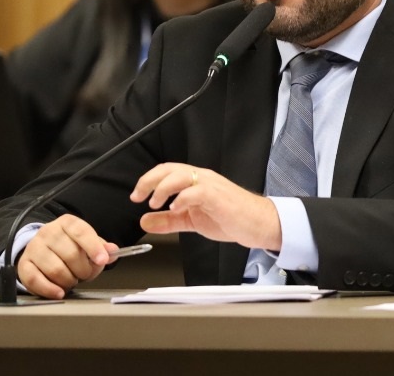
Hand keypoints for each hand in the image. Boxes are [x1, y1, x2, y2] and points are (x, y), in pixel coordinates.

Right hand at [16, 214, 116, 299]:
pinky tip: (60, 292)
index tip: (102, 260)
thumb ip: (101, 247)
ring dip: (69, 281)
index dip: (93, 247)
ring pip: (55, 269)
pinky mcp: (23, 265)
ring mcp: (34, 248)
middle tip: (85, 275)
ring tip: (72, 280)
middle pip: (71, 254)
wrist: (42, 248)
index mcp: (67, 223)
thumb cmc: (69, 246)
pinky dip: (50, 290)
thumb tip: (112, 251)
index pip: (81, 231)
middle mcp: (48, 232)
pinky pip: (36, 280)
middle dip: (83, 270)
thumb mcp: (87, 242)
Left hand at [131, 164, 281, 250]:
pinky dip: (182, 198)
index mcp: (195, 181)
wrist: (257, 223)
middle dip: (149, 181)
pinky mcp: (217, 196)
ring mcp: (210, 185)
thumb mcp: (191, 221)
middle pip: (169, 169)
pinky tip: (175, 208)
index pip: (166, 171)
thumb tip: (145, 221)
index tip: (136, 196)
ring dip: (162, 188)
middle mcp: (201, 178)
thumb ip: (169, 220)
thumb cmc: (231, 218)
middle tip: (138, 196)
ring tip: (155, 203)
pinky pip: (196, 191)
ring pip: (180, 175)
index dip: (148, 181)